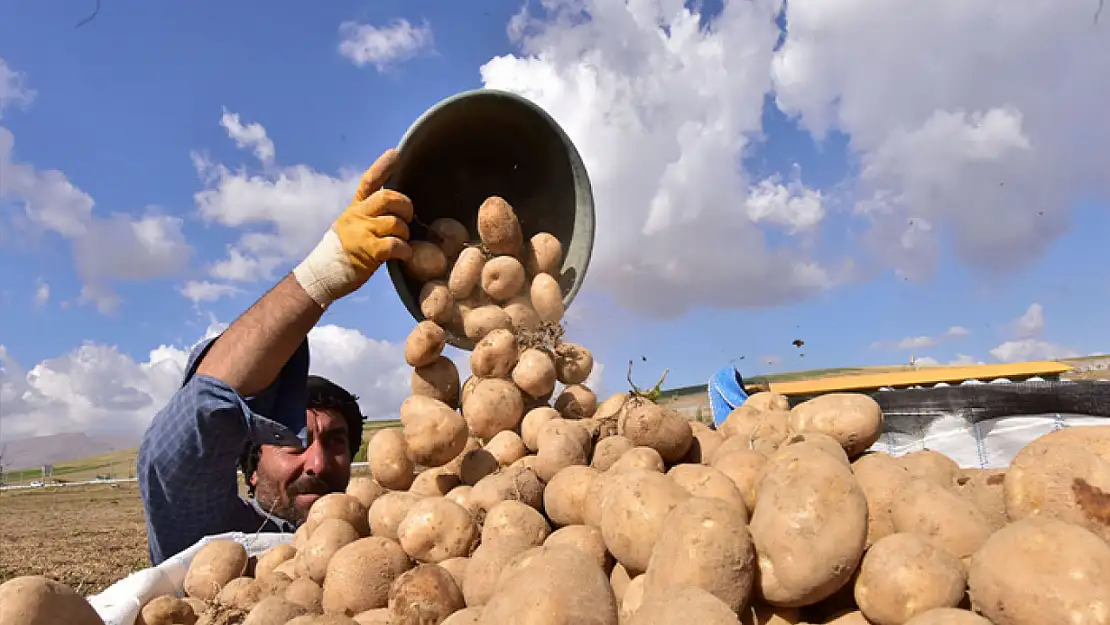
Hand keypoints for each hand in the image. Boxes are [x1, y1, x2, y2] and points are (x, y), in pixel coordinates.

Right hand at [293, 150, 413, 307]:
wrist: (326, 273)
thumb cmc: (346, 250)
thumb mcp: (353, 224)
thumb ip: (370, 214)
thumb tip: (396, 207)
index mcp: (355, 207)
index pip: (369, 181)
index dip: (383, 166)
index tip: (395, 154)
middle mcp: (358, 216)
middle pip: (388, 198)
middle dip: (405, 206)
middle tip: (408, 217)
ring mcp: (362, 232)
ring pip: (395, 223)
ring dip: (405, 234)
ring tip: (402, 243)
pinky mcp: (369, 251)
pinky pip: (395, 244)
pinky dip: (405, 250)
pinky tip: (404, 255)